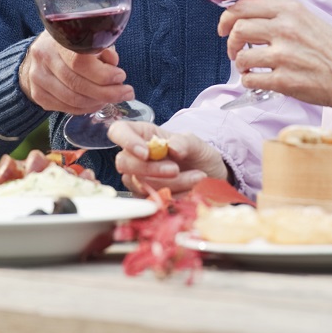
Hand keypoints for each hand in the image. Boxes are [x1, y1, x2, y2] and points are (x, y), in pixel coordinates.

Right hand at [17, 36, 133, 114]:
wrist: (41, 54)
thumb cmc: (71, 45)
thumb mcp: (87, 38)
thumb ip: (102, 48)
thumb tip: (113, 63)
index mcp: (57, 38)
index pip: (79, 61)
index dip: (102, 73)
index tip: (120, 76)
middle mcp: (43, 57)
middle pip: (77, 84)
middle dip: (106, 92)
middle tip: (126, 93)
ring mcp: (38, 78)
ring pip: (72, 99)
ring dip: (97, 102)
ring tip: (112, 98)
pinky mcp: (38, 95)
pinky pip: (66, 108)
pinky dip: (85, 108)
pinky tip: (97, 103)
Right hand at [109, 121, 226, 195]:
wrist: (212, 180)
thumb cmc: (200, 157)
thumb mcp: (197, 145)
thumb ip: (185, 142)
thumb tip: (171, 147)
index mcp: (144, 135)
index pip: (119, 131)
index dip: (126, 141)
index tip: (145, 153)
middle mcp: (136, 157)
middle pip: (124, 162)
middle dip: (150, 169)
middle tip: (176, 169)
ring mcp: (139, 179)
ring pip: (140, 184)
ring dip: (171, 184)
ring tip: (197, 177)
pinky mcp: (146, 198)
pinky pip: (152, 200)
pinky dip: (174, 197)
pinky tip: (191, 190)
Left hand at [218, 0, 331, 115]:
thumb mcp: (308, 20)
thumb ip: (279, 17)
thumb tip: (247, 20)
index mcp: (290, 10)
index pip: (243, 6)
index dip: (227, 18)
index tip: (224, 27)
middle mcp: (285, 29)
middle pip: (237, 29)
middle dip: (230, 43)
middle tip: (236, 51)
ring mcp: (284, 55)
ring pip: (240, 56)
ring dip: (240, 64)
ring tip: (250, 67)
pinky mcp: (284, 81)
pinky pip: (250, 79)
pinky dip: (249, 81)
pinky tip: (258, 80)